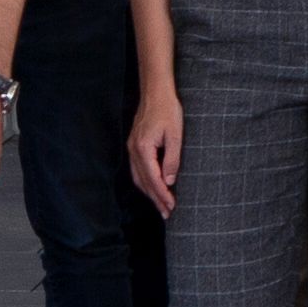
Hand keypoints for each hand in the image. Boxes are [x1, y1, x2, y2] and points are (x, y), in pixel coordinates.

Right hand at [129, 84, 181, 216]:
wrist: (155, 93)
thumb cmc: (168, 111)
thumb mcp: (175, 135)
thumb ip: (172, 159)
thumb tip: (170, 181)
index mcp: (143, 149)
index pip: (153, 179)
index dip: (162, 195)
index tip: (171, 207)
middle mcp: (134, 151)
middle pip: (143, 182)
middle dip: (155, 199)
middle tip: (167, 213)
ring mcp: (132, 148)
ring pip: (138, 178)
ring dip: (149, 193)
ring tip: (161, 205)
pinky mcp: (134, 145)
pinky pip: (137, 169)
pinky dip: (145, 182)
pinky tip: (152, 187)